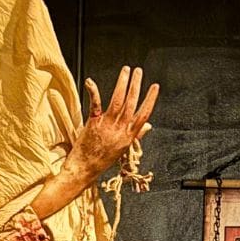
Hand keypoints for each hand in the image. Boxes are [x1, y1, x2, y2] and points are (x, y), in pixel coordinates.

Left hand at [66, 66, 158, 180]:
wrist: (84, 169)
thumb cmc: (102, 160)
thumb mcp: (123, 149)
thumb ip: (136, 135)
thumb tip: (148, 126)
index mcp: (128, 136)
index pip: (144, 114)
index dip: (150, 99)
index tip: (155, 87)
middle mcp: (120, 130)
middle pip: (131, 103)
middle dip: (136, 85)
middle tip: (138, 71)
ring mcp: (107, 126)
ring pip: (117, 100)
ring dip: (122, 83)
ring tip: (126, 71)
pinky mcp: (93, 123)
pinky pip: (95, 104)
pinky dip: (93, 92)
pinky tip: (91, 81)